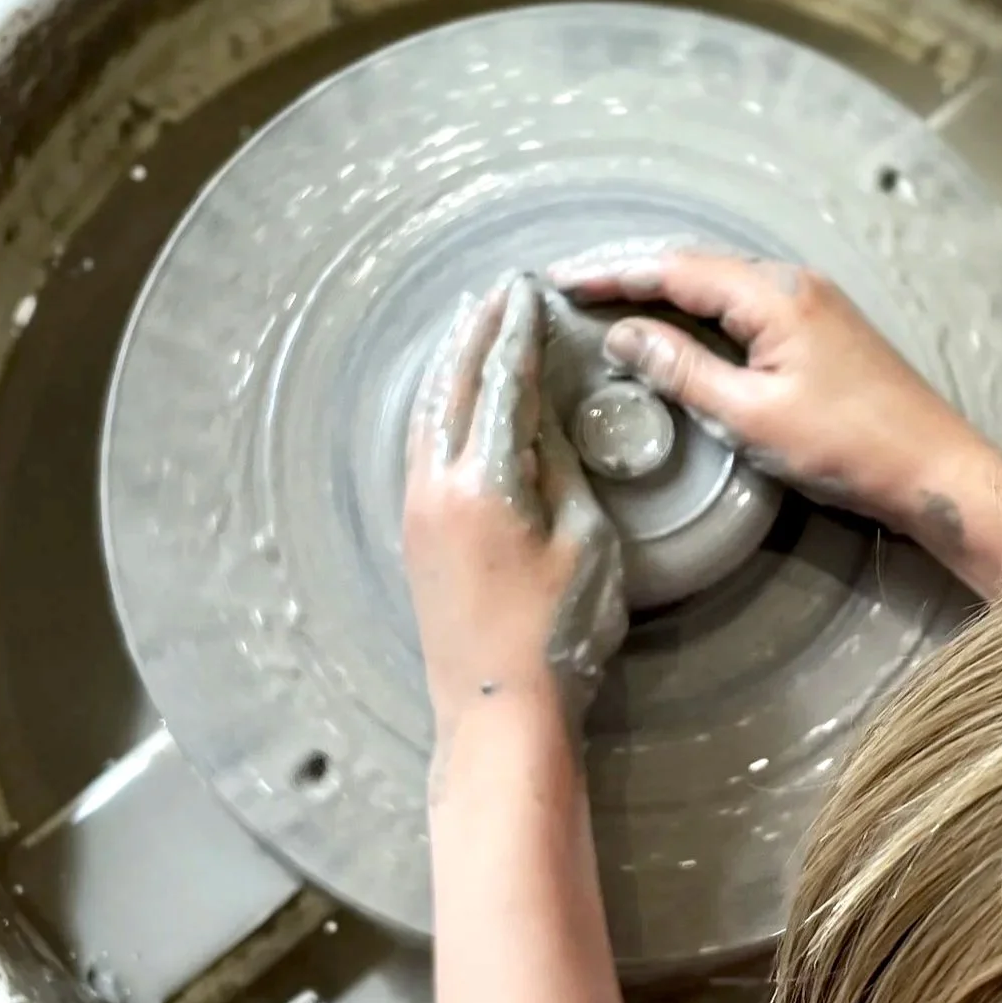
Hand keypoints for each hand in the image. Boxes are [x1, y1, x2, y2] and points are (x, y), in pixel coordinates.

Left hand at [403, 275, 627, 742]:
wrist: (499, 710)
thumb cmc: (557, 634)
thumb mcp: (585, 542)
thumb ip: (560, 470)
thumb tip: (540, 423)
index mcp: (486, 481)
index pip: (504, 382)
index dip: (520, 331)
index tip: (531, 292)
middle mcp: (438, 486)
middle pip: (454, 385)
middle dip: (477, 331)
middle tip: (499, 292)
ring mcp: (419, 510)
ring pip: (430, 413)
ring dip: (452, 364)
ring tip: (471, 327)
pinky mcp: (416, 534)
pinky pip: (423, 445)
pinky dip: (440, 405)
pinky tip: (452, 399)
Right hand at [544, 245, 1001, 600]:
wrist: (935, 469)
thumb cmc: (849, 447)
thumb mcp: (751, 418)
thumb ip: (684, 372)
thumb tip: (624, 335)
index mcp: (774, 294)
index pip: (674, 268)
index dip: (612, 273)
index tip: (560, 281)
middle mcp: (794, 282)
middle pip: (696, 264)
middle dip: (631, 272)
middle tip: (574, 285)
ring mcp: (812, 302)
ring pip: (721, 281)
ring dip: (665, 287)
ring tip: (611, 298)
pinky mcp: (822, 328)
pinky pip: (745, 301)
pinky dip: (700, 306)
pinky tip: (677, 323)